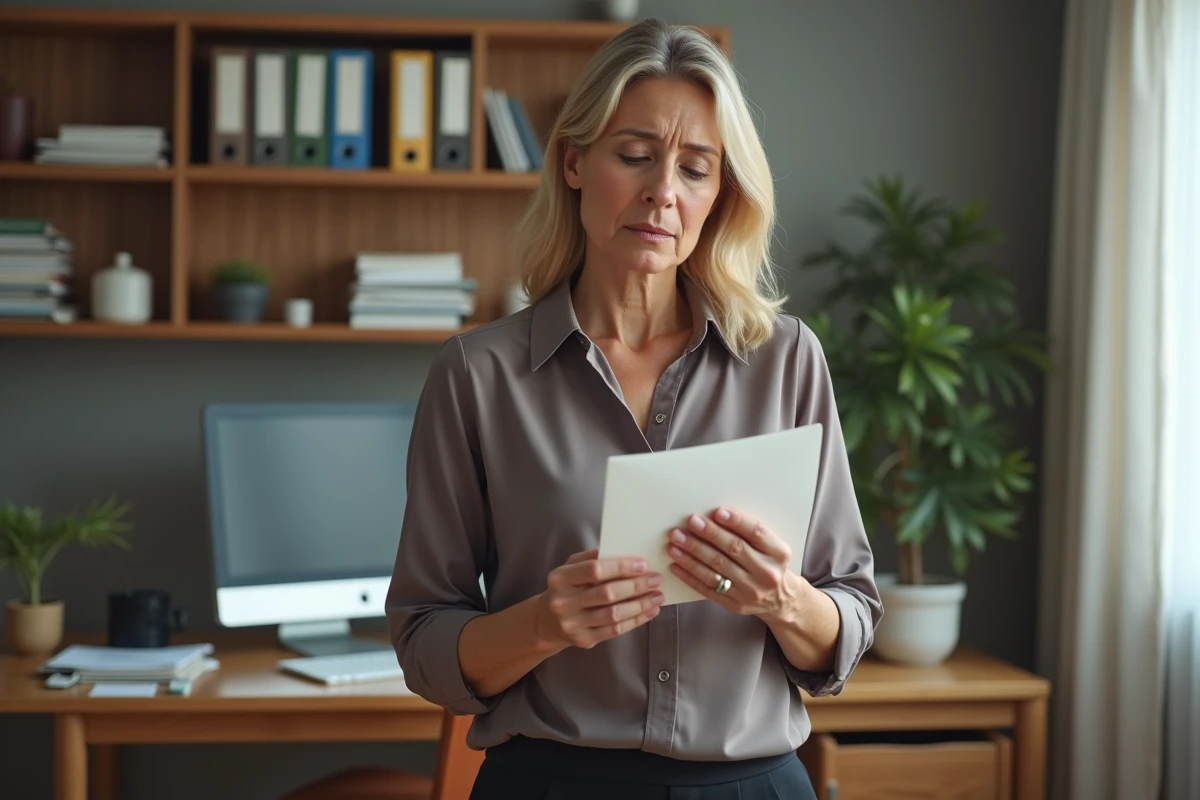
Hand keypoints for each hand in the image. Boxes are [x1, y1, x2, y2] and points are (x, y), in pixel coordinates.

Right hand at [533, 549, 664, 651]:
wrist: (547, 621)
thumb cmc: (566, 588)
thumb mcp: (571, 567)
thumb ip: (592, 558)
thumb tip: (624, 552)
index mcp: (560, 578)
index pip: (594, 570)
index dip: (620, 567)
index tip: (642, 565)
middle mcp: (563, 602)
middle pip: (607, 593)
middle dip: (636, 586)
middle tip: (656, 580)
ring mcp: (573, 624)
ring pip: (614, 614)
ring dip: (640, 605)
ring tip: (658, 596)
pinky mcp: (584, 640)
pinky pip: (615, 630)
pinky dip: (636, 620)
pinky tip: (649, 611)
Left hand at [665, 507, 800, 619]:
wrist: (781, 599)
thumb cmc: (770, 564)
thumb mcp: (771, 546)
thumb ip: (750, 532)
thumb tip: (716, 515)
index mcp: (778, 553)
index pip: (756, 533)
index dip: (736, 521)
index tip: (717, 512)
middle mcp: (766, 573)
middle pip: (733, 549)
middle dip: (709, 534)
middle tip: (690, 522)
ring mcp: (750, 591)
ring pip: (716, 569)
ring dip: (692, 554)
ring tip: (675, 542)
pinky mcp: (735, 604)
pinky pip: (708, 588)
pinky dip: (689, 576)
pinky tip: (676, 565)